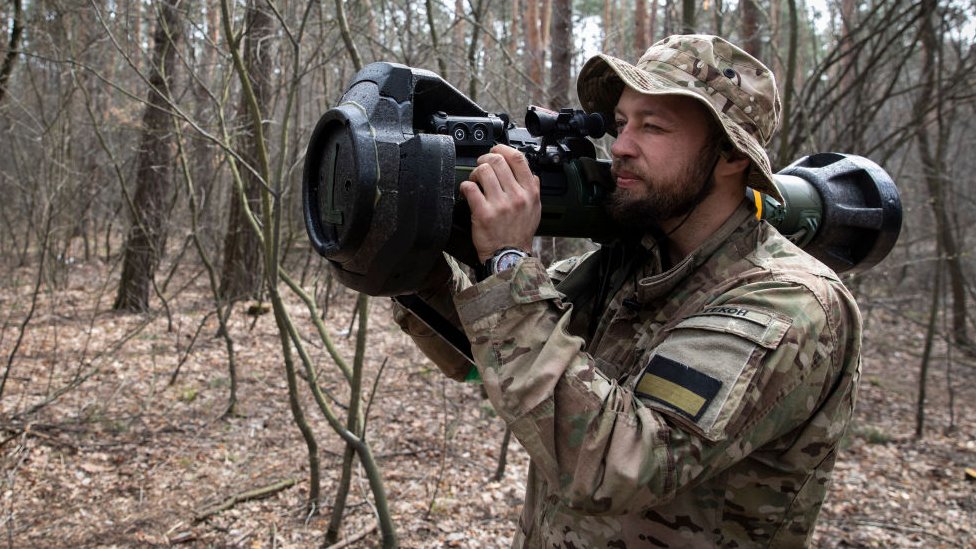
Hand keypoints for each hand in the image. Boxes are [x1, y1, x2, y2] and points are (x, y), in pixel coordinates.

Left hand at [458, 145, 540, 262]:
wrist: (509, 257)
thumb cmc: (519, 234)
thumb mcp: (535, 210)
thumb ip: (533, 190)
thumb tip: (531, 173)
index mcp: (530, 192)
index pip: (518, 159)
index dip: (503, 149)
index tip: (495, 150)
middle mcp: (516, 196)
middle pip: (498, 161)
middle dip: (485, 159)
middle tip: (481, 166)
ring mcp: (500, 204)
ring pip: (482, 171)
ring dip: (474, 173)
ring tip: (475, 182)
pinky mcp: (483, 213)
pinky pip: (470, 188)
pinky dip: (465, 186)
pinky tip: (467, 192)